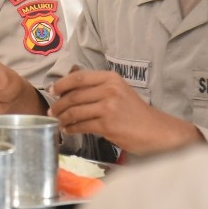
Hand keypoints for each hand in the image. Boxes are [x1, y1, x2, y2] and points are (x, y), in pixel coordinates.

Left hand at [49, 69, 202, 154]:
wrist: (156, 131)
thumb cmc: (135, 113)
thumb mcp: (119, 91)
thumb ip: (97, 88)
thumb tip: (68, 90)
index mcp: (111, 78)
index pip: (78, 77)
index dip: (61, 84)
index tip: (52, 90)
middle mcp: (109, 90)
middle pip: (74, 95)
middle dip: (58, 104)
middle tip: (51, 111)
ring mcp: (108, 107)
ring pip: (75, 111)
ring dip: (63, 118)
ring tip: (58, 121)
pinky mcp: (107, 124)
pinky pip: (82, 125)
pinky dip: (72, 128)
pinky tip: (68, 130)